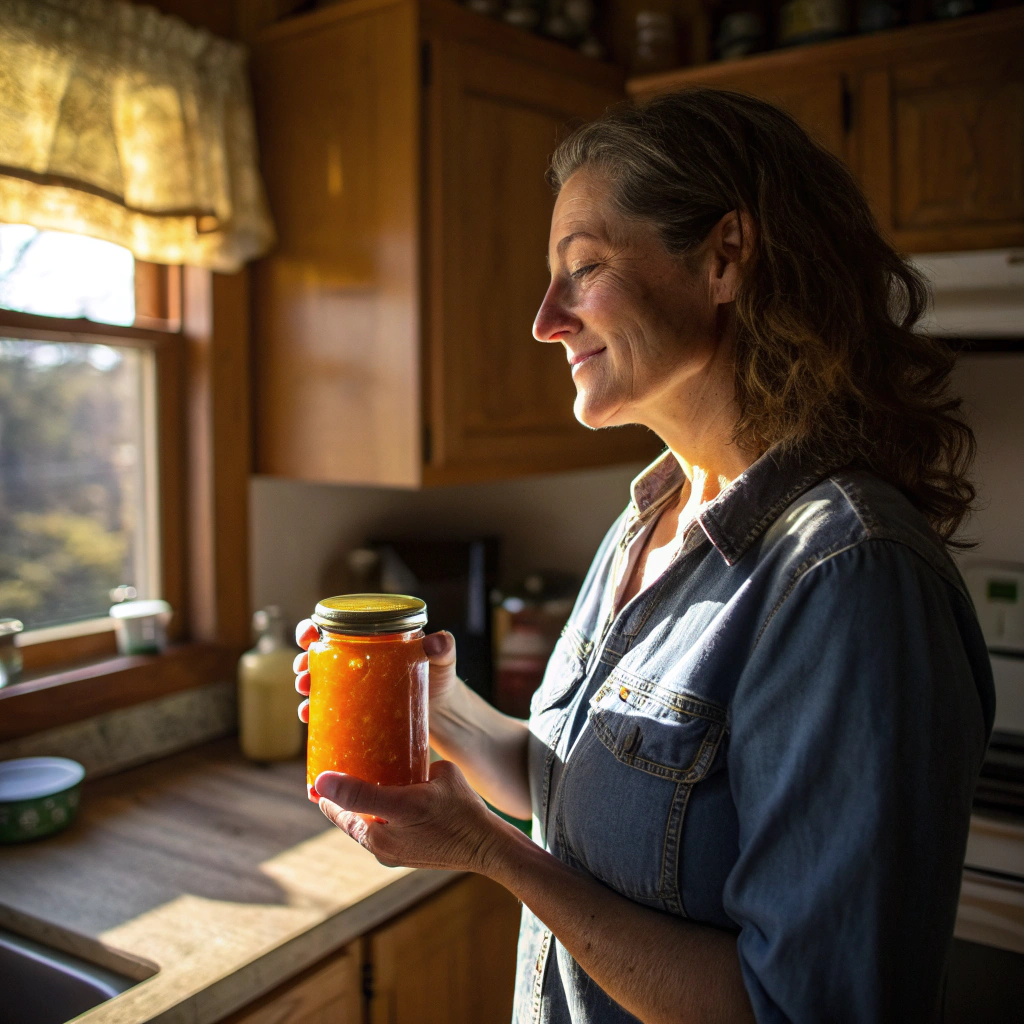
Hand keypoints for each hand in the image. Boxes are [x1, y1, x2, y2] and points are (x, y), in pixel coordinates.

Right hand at [293, 622, 459, 723]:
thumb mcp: (443, 658)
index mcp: (371, 638)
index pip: (335, 625)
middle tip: (303, 672)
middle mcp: (357, 659)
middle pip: (319, 654)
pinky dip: (313, 711)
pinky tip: (308, 716)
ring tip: (305, 692)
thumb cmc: (441, 677)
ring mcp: (354, 686)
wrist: (444, 714)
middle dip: (303, 660)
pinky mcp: (355, 710)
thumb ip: (444, 647)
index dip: (313, 627)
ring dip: (305, 684)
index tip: (309, 634)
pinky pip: (327, 709)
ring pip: (318, 681)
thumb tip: (436, 642)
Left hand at [313, 760, 505, 872]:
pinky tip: (385, 793)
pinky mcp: (406, 855)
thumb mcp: (425, 786)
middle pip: (348, 818)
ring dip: (358, 807)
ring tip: (357, 778)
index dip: (325, 790)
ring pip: (364, 824)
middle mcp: (380, 849)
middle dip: (340, 797)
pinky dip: (377, 814)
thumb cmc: (461, 812)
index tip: (316, 771)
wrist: (488, 846)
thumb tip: (352, 767)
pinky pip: (382, 830)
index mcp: (379, 834)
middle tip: (334, 768)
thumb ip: (386, 776)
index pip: (337, 809)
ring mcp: (393, 854)